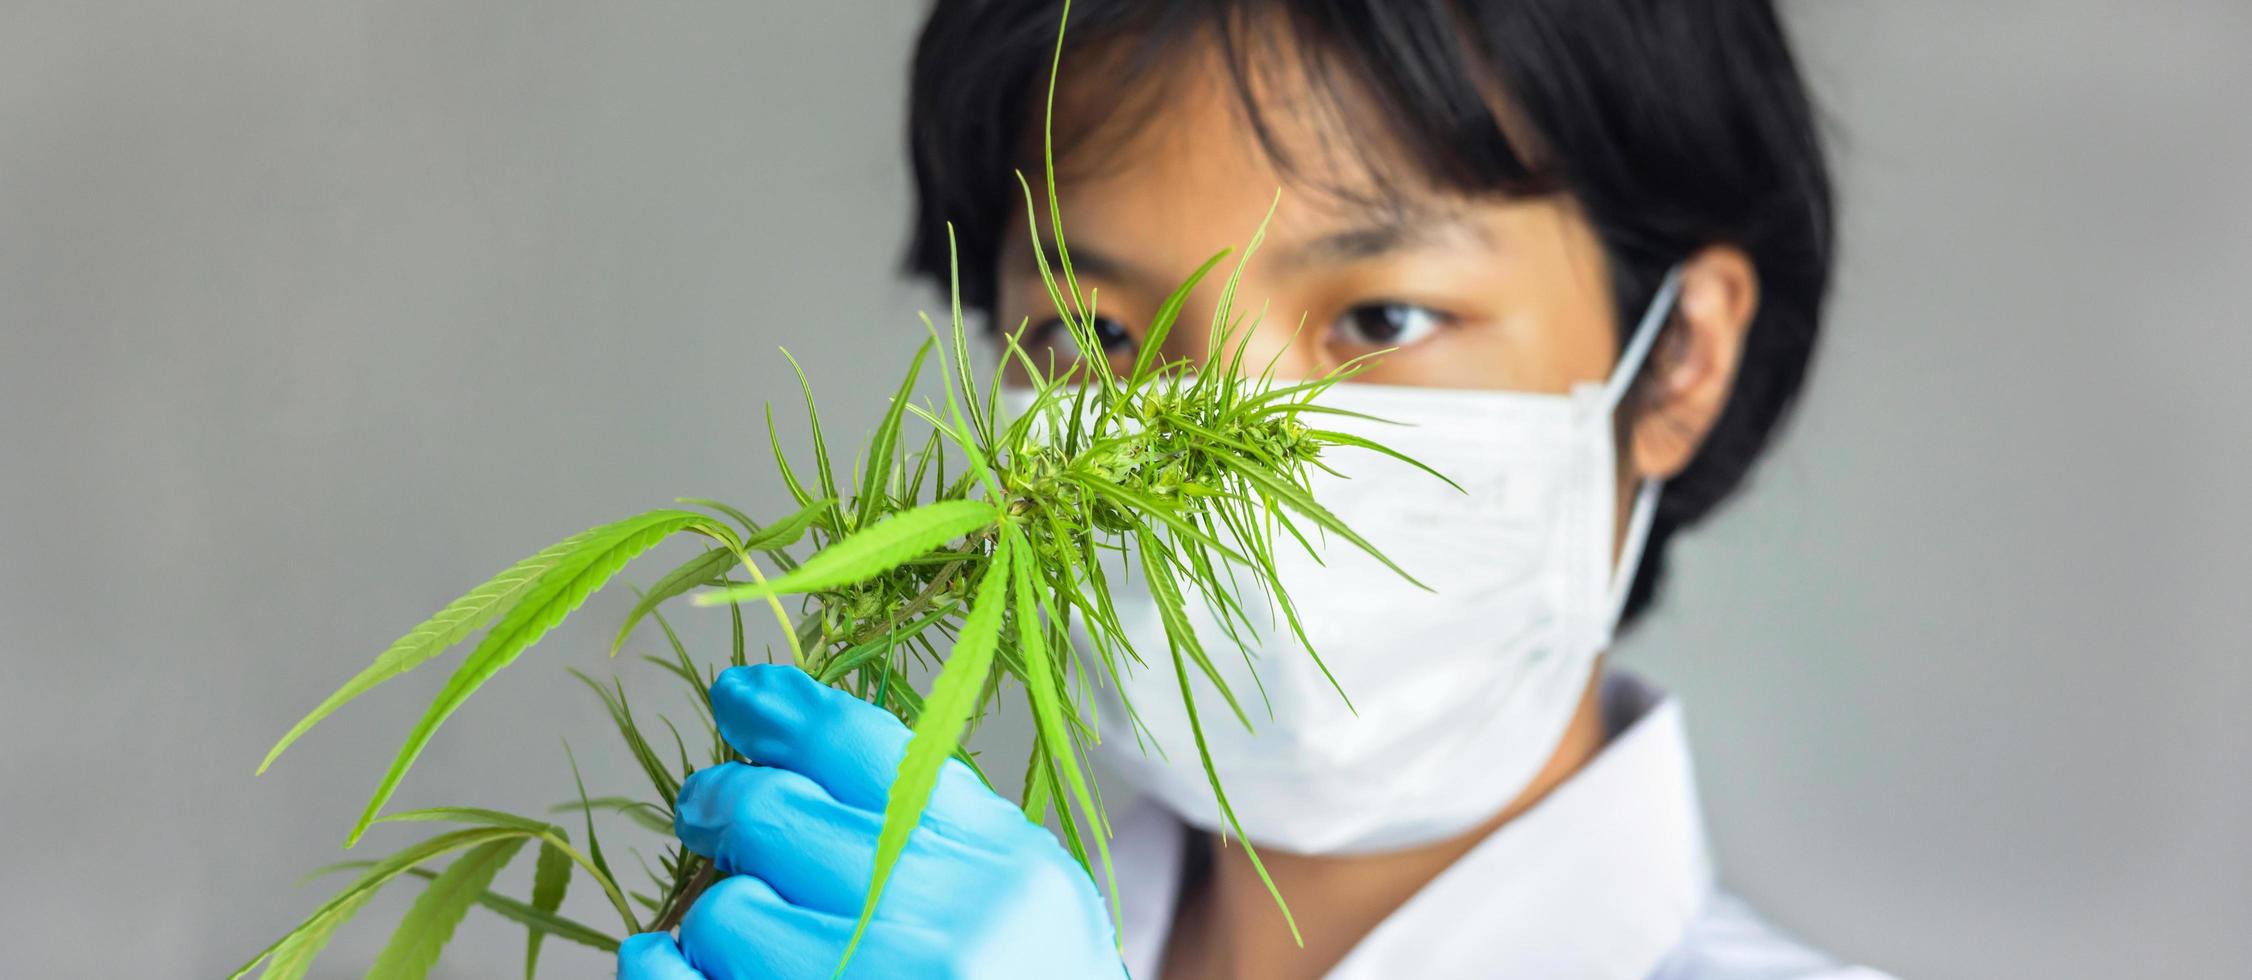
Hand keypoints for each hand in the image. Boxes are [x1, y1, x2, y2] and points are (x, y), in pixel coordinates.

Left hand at [615, 664, 1124, 978]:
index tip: (738, 696)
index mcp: (993, 862)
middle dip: (716, 800)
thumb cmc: (1035, 979)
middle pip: (773, 815)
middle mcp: (938, 925)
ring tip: (734, 917)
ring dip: (711, 908)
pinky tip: (660, 956)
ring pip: (724, 913)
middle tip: (704, 807)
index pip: (861, 749)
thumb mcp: (1027, 886)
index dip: (780, 710)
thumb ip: (941, 817)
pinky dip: (657, 967)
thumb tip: (809, 738)